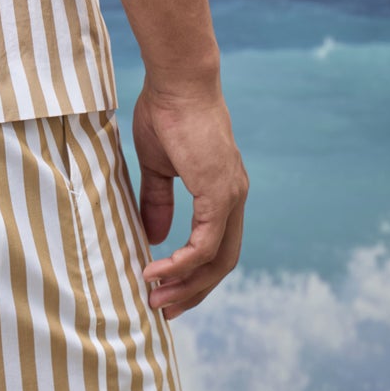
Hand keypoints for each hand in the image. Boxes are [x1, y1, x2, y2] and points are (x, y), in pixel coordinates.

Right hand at [131, 79, 247, 317]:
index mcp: (223, 191)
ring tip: (155, 299)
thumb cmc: (165, 112)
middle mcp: (235, 197)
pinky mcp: (219, 194)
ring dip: (185, 285)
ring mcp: (231, 196)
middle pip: (222, 263)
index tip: (165, 289)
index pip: (217, 246)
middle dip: (193, 291)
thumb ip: (158, 200)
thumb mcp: (157, 166)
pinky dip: (180, 264)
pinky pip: (204, 244)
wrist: (177, 81)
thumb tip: (156, 237)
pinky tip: (155, 271)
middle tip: (162, 309)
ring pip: (216, 260)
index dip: (193, 273)